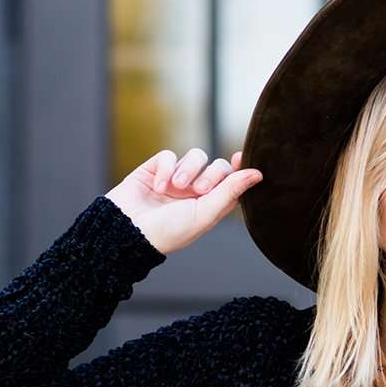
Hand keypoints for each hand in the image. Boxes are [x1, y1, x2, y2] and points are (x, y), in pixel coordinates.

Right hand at [104, 148, 262, 255]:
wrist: (127, 231)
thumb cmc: (168, 231)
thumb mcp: (204, 214)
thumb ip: (231, 192)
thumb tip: (258, 174)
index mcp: (210, 206)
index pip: (232, 183)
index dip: (239, 170)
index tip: (241, 158)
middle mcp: (195, 192)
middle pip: (218, 166)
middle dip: (211, 174)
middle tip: (199, 190)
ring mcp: (176, 179)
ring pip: (196, 157)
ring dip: (188, 170)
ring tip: (177, 187)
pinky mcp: (156, 169)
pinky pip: (170, 155)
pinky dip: (167, 168)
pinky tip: (158, 186)